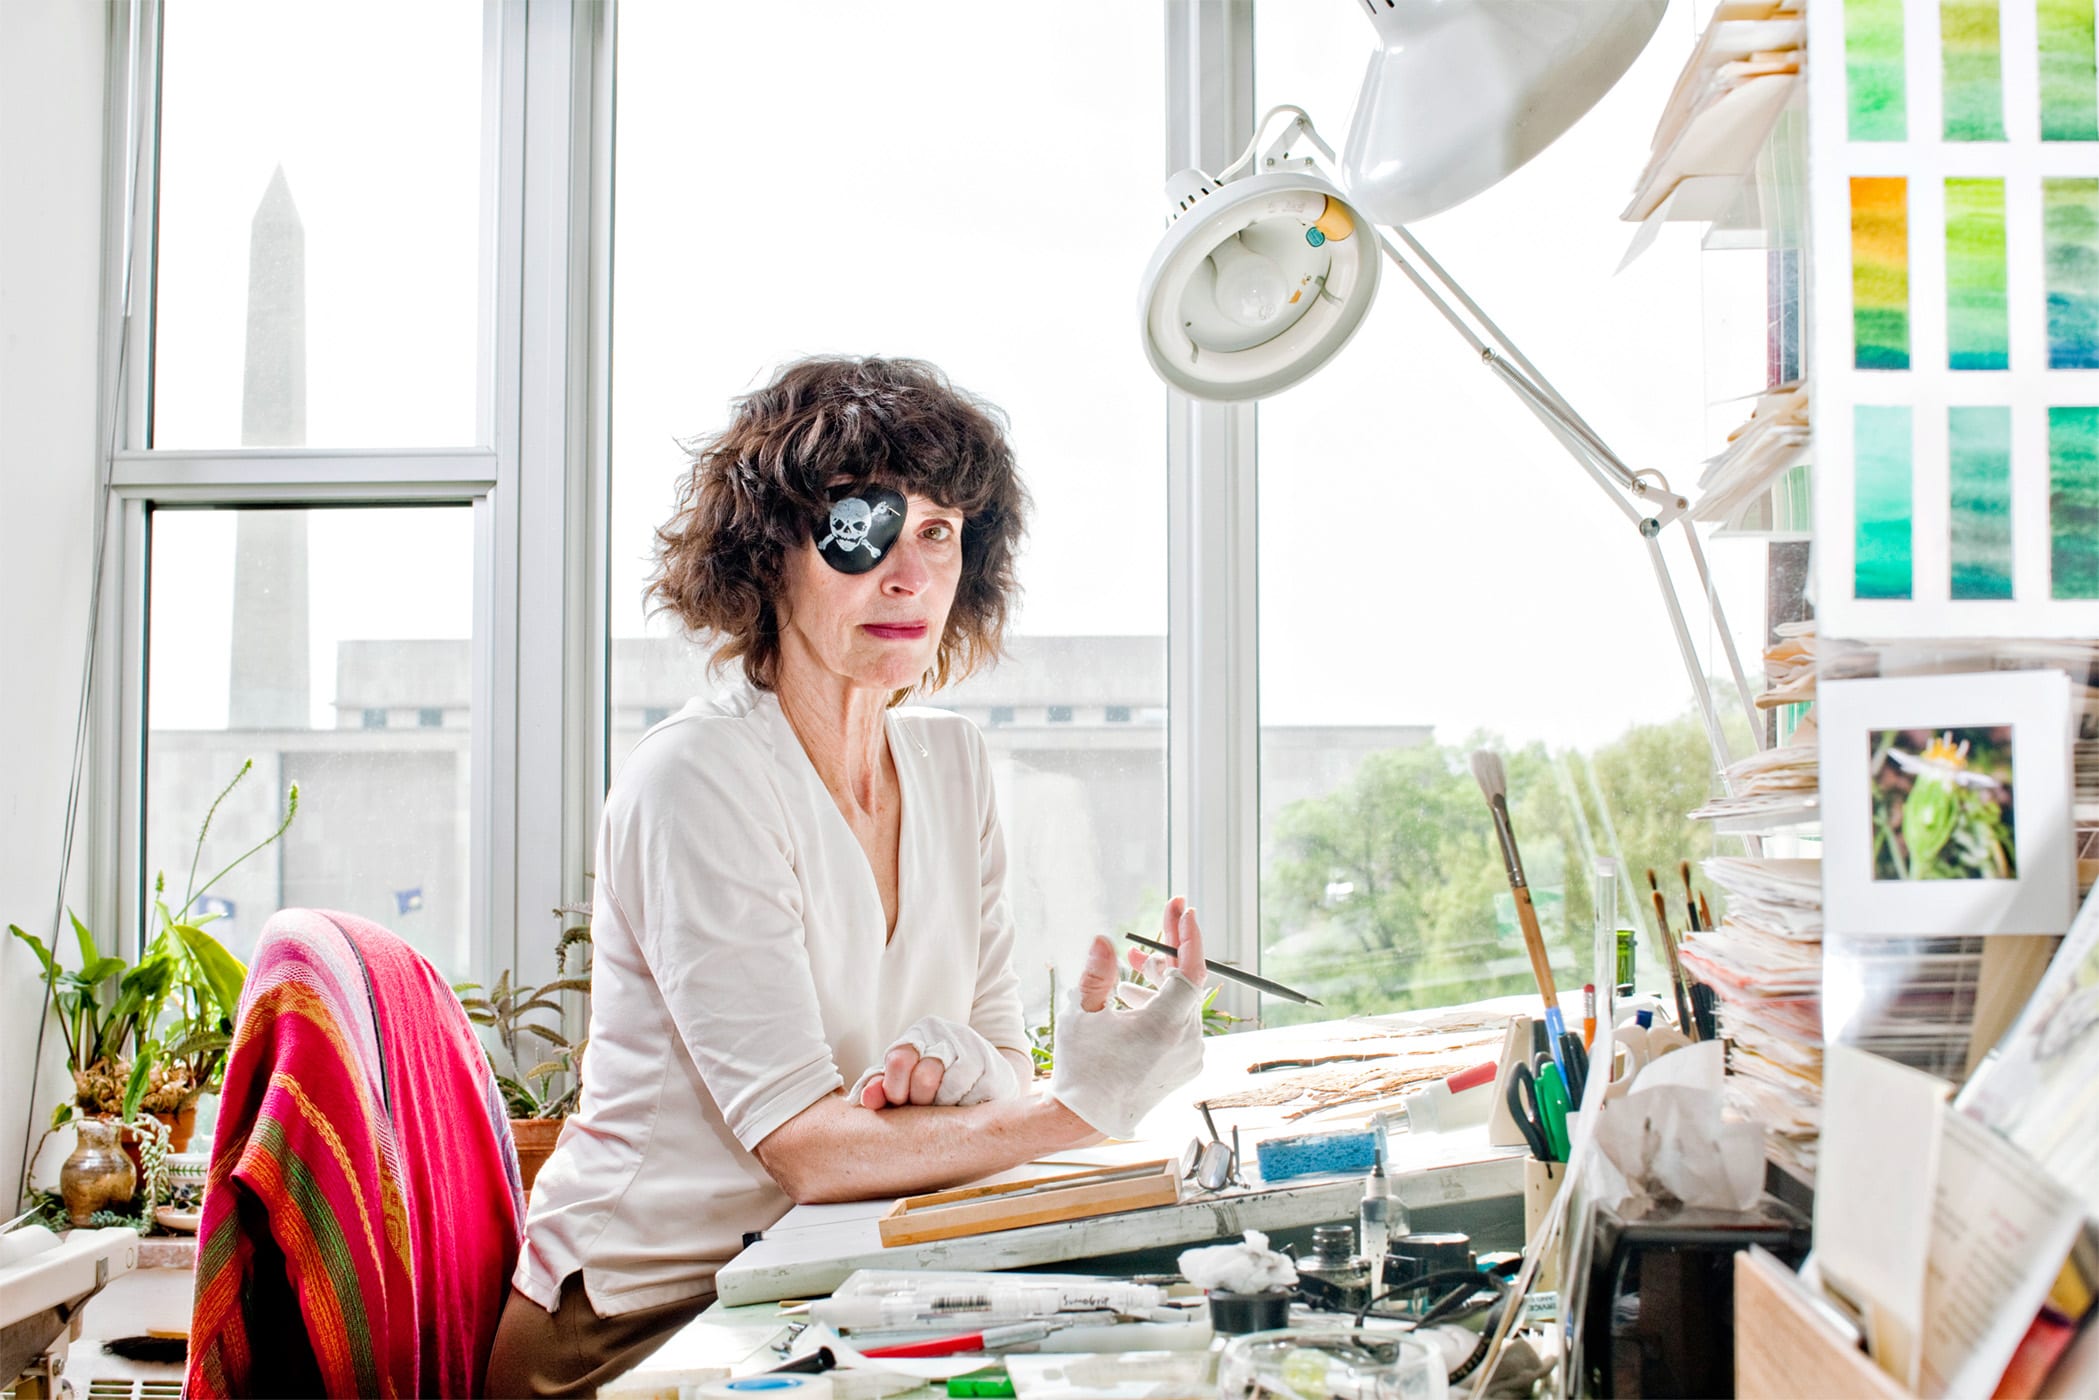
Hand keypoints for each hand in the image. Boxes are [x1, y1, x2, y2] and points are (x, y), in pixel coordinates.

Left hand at [851, 1015, 1018, 1108]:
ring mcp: (975, 1048)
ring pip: (950, 1091)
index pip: (899, 1060)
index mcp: (920, 1034)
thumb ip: (880, 1088)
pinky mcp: (995, 1069)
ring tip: (946, 1107)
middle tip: (924, 1108)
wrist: (986, 1081)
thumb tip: (868, 1098)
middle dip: (920, 1102)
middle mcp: (948, 1034)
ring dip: (944, 1109)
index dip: (894, 1089)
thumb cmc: (934, 1085)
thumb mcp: (903, 1083)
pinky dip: (966, 1109)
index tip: (899, 1102)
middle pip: (924, 1078)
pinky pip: (974, 1098)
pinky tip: (965, 1106)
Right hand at [1052, 898, 1207, 1137]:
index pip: (1190, 969)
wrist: (1088, 1119)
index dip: (1188, 936)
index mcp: (1164, 1026)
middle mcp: (1185, 1040)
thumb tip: (1104, 941)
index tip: (1185, 911)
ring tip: (1132, 964)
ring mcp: (1189, 1055)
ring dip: (1160, 980)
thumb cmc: (1082, 1068)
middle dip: (1171, 948)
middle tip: (1166, 915)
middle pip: (1187, 981)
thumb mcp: (1082, 1015)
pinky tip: (1134, 998)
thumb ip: (1097, 974)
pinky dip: (1163, 1005)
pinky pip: (1181, 1023)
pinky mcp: (1186, 1064)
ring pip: (1183, 1002)